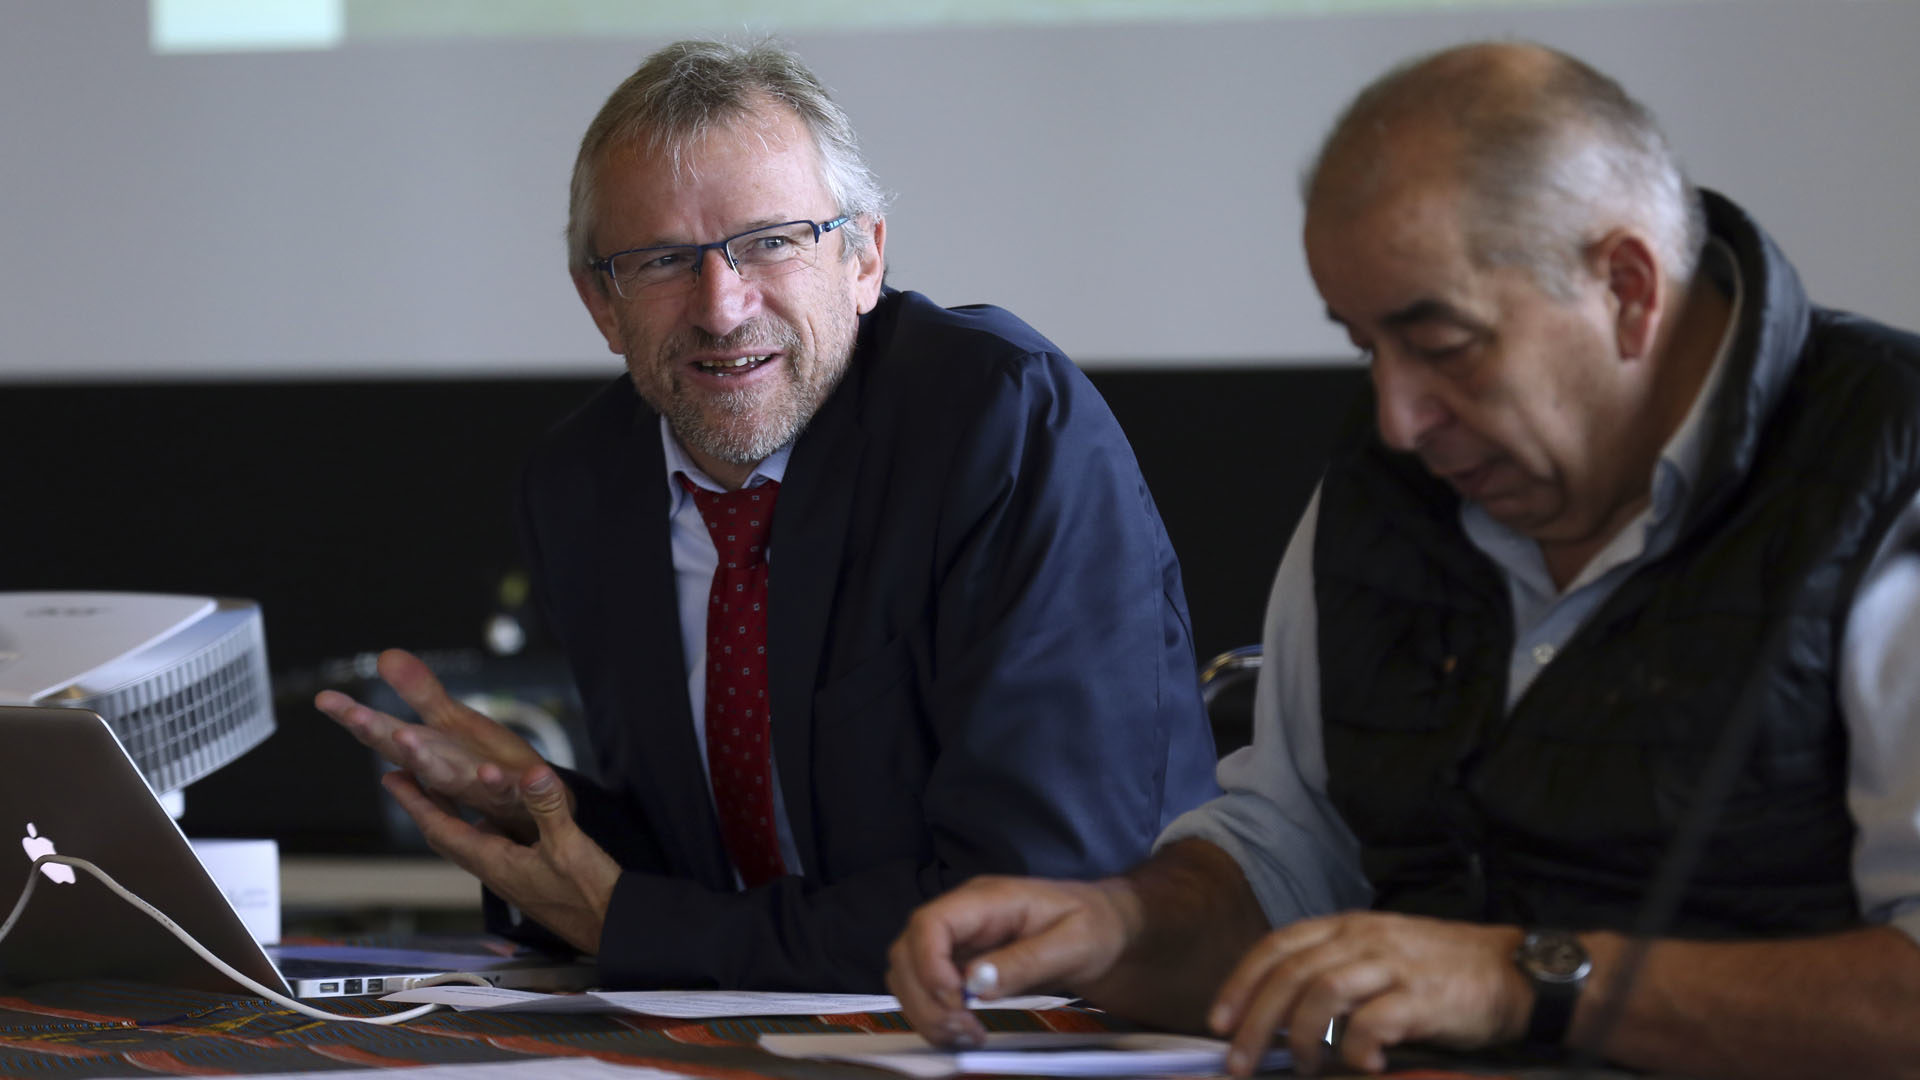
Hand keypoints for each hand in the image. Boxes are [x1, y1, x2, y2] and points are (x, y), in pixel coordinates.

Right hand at [315, 648, 550, 839]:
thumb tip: (384, 654)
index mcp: (428, 751)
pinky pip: (505, 790)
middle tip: (356, 716)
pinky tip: (490, 770)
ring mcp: (478, 786)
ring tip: (405, 738)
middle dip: (383, 736)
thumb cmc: (483, 765)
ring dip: (427, 761)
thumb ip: (420, 693)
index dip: (357, 717)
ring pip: (448, 777)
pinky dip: (497, 782)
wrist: (532, 813)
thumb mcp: (452, 723)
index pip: (386, 732)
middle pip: (408, 754)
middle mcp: (446, 771)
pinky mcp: (515, 794)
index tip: (323, 698)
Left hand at [384, 762, 619, 954]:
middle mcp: (495, 871)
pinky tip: (492, 815)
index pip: (443, 830)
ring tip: (439, 789)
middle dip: (423, 807)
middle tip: (405, 779)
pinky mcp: (526, 877)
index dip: (416, 803)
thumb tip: (531, 771)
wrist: (612, 928)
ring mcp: (510, 876)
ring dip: (448, 815)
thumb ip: (548, 807)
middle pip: (446, 837)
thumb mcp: (569, 845)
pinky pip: (489, 847)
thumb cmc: (589, 895)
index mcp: (496, 863)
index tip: (393, 779)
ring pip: (466, 842)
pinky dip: (478, 826)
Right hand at [887, 875, 1141, 1048]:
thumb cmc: (1094, 926)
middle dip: (923, 998)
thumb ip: (1025, 961)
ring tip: (965, 1034)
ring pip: (908, 972)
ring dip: (924, 1010)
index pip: (930, 922)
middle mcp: (963, 916)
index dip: (928, 965)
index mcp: (987, 899)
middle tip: (962, 1028)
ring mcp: (959, 939)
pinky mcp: (960, 962)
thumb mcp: (1073, 943)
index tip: (955, 1000)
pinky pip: (926, 987)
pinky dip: (933, 1013)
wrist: (1107, 929)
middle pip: (907, 951)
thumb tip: (976, 984)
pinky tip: (963, 1029)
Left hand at [1208, 912, 1527, 1075]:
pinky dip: (1356, 1049)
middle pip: (1289, 975)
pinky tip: (1363, 1066)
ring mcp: (1393, 964)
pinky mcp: (1422, 997)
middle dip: (1254, 1022)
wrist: (1514, 974)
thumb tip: (1283, 1019)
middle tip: (1237, 1062)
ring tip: (1301, 1068)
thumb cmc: (1442, 971)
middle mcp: (1363, 938)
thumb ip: (1336, 974)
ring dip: (1299, 1037)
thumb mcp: (1380, 956)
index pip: (1276, 947)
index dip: (1241, 983)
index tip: (1217, 1021)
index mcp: (1347, 926)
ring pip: (1321, 994)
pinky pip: (1371, 1024)